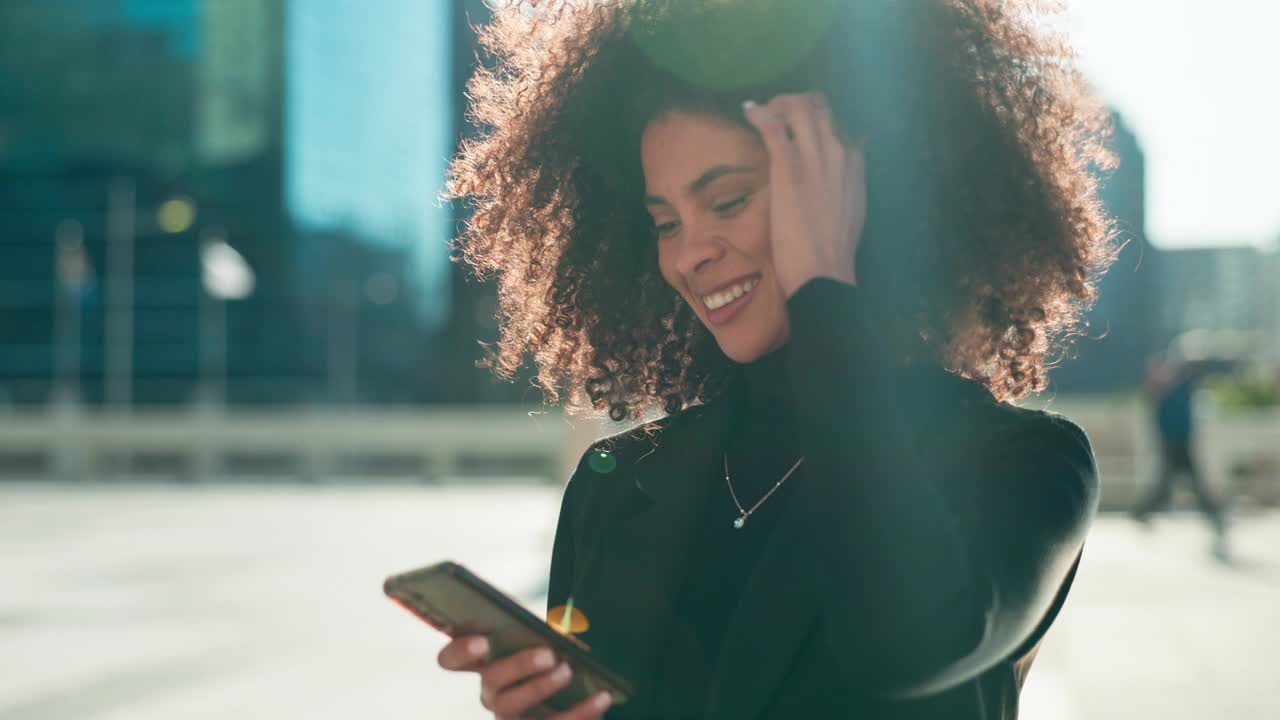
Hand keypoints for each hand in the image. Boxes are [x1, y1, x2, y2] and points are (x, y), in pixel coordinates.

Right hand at [437, 634, 613, 718]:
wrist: (573, 699)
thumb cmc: (552, 659)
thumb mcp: (544, 640)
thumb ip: (541, 631)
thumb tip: (560, 632)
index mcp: (485, 664)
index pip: (452, 659)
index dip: (460, 652)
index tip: (482, 642)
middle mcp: (491, 694)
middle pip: (491, 682)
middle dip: (518, 666)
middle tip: (547, 655)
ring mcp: (509, 718)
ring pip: (511, 708)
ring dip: (540, 688)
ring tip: (567, 671)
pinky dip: (581, 712)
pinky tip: (602, 697)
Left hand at [741, 91, 865, 298]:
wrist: (824, 271)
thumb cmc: (834, 249)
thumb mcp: (852, 208)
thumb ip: (846, 184)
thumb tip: (840, 176)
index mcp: (855, 162)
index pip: (837, 121)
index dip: (815, 116)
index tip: (798, 124)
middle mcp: (839, 151)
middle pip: (819, 105)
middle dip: (795, 102)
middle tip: (777, 113)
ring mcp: (814, 157)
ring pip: (797, 107)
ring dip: (777, 103)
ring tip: (763, 113)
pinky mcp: (788, 167)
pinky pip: (773, 125)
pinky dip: (758, 112)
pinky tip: (748, 111)